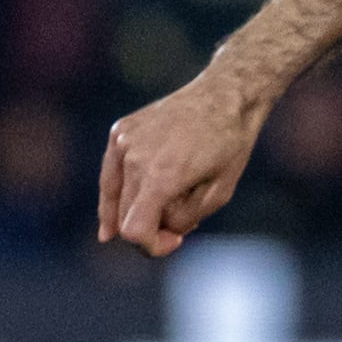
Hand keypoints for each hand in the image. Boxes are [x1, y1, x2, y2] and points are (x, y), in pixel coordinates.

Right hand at [97, 72, 265, 258]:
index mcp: (161, 176)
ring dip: (133, 209)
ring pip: (113, 196)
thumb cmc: (229, 145)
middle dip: (148, 229)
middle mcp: (134, 158)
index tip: (175, 241)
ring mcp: (122, 142)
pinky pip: (111, 172)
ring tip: (162, 207)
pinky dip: (122, 188)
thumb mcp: (219, 193)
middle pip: (123, 217)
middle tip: (176, 227)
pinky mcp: (119, 131)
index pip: (134, 232)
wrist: (224, 95)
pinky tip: (136, 197)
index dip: (152, 246)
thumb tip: (158, 230)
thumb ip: (184, 220)